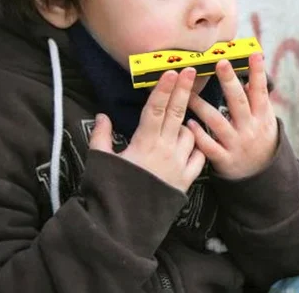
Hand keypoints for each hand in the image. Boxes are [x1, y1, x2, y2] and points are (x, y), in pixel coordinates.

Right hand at [89, 68, 205, 194]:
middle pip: (176, 113)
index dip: (164, 89)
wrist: (124, 228)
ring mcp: (178, 165)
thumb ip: (101, 137)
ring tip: (180, 123)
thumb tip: (103, 114)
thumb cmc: (109, 193)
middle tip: (191, 70)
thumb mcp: (100, 163)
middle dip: (183, 90)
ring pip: (190, 133)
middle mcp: (164, 150)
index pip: (156, 109)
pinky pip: (199, 157)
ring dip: (187, 124)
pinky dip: (196, 147)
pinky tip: (191, 144)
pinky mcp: (186, 181)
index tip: (172, 71)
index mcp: (143, 143)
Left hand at [186, 53, 277, 179]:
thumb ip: (257, 100)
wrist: (260, 176)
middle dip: (229, 82)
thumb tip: (248, 78)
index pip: (260, 91)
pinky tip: (188, 124)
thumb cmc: (260, 138)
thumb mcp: (265, 119)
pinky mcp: (225, 160)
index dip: (258, 73)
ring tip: (188, 93)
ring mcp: (237, 144)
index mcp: (262, 116)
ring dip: (202, 107)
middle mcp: (250, 128)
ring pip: (218, 123)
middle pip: (239, 102)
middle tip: (220, 63)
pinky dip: (199, 135)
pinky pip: (210, 147)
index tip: (254, 54)